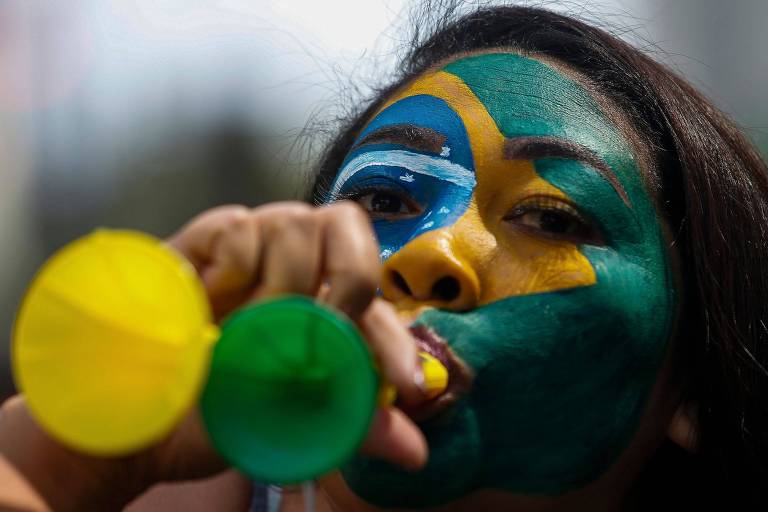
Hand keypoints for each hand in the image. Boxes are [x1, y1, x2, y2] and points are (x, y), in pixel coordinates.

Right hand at [163, 202, 427, 477]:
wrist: (147, 417)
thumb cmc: (223, 411)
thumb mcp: (294, 420)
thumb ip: (352, 422)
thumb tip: (416, 453)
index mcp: (327, 301)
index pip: (378, 303)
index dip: (394, 339)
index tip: (403, 383)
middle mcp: (300, 262)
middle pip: (348, 225)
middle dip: (348, 279)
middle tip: (322, 330)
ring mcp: (254, 243)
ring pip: (298, 222)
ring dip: (284, 283)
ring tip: (251, 330)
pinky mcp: (207, 237)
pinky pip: (239, 225)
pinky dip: (236, 265)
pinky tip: (214, 299)